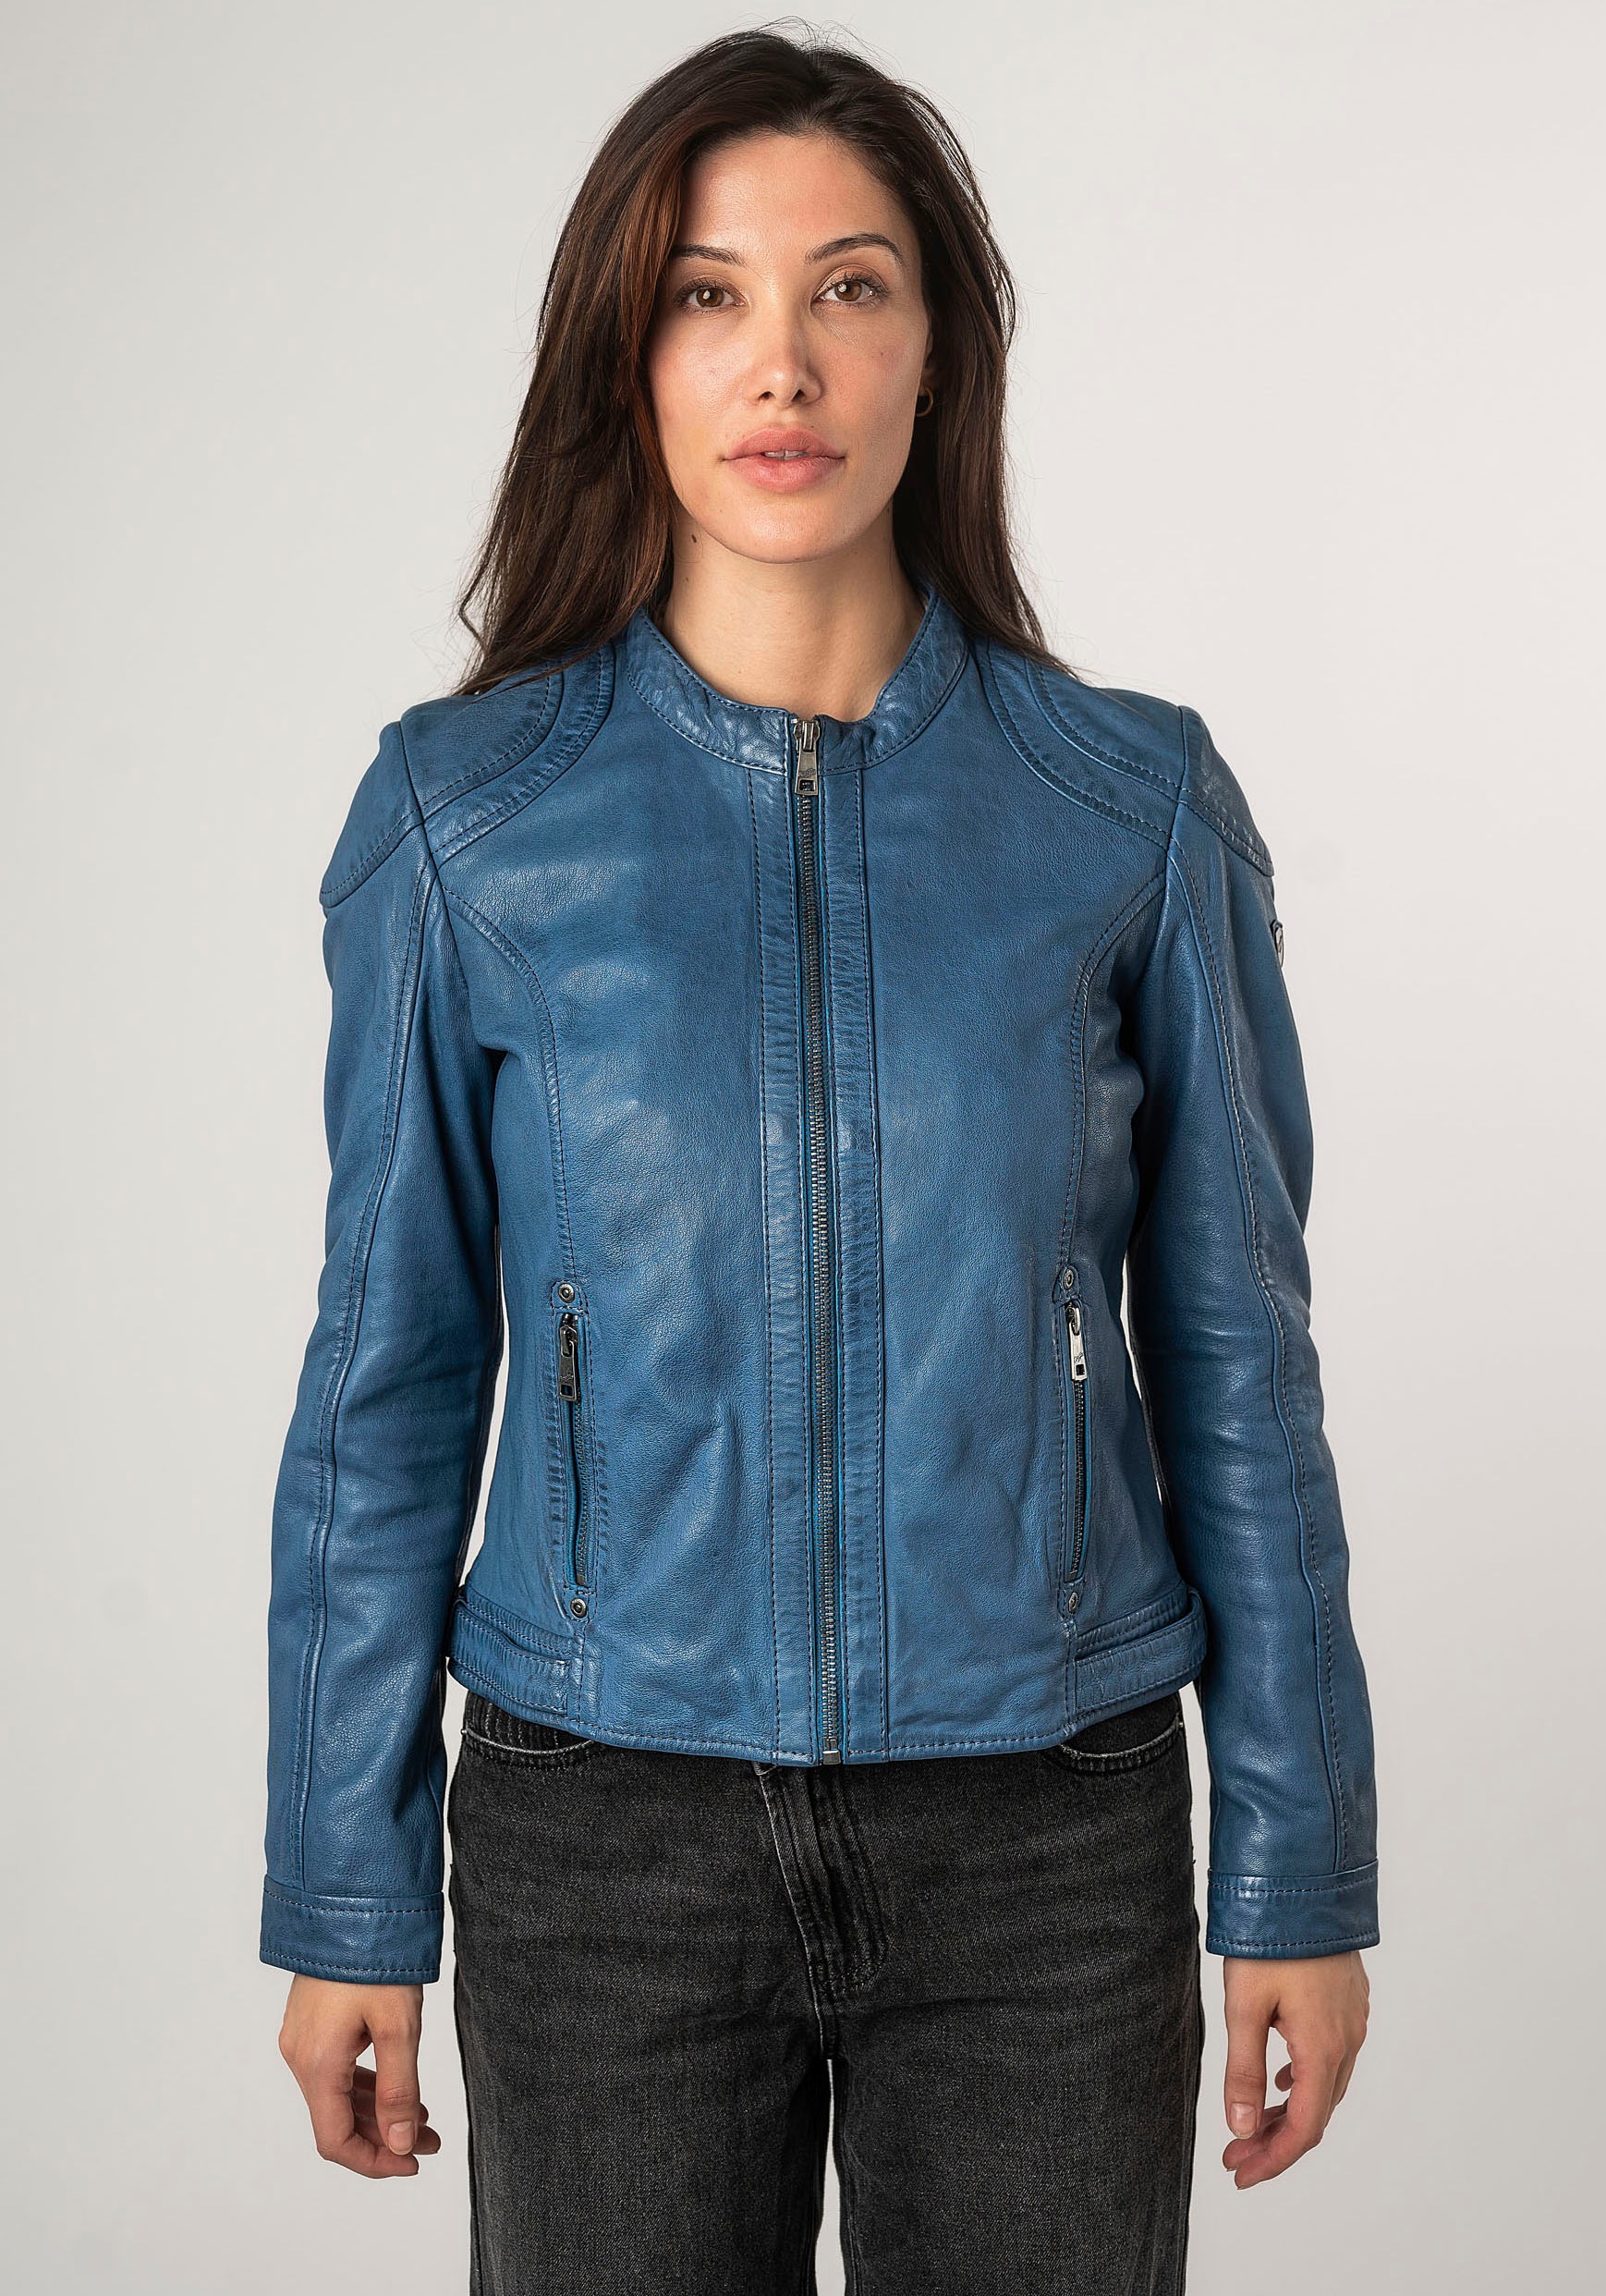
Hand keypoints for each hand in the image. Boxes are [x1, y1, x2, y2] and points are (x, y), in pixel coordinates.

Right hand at [277, 1975, 440, 2176]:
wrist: (349, 1901)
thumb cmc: (374, 1957)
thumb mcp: (399, 2026)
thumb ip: (400, 2090)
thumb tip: (403, 2144)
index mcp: (317, 2063)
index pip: (335, 2140)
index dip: (374, 2162)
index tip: (413, 2163)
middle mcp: (300, 2055)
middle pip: (337, 2120)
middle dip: (385, 2137)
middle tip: (430, 2142)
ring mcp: (302, 2038)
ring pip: (337, 2095)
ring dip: (378, 2112)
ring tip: (424, 2119)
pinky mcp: (312, 2022)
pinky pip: (336, 2069)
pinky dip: (366, 2085)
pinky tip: (397, 2087)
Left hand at [1219, 1951, 1369, 2186]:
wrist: (1304, 1880)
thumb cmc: (1270, 1938)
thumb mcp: (1243, 2006)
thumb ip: (1244, 2071)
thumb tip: (1242, 2128)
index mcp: (1322, 2049)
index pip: (1303, 2129)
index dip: (1273, 2160)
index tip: (1240, 2174)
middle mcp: (1347, 2040)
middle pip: (1316, 2112)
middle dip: (1276, 2141)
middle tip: (1235, 2153)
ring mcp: (1353, 2019)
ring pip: (1326, 2085)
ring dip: (1291, 2111)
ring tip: (1252, 2122)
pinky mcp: (1348, 1999)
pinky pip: (1332, 2057)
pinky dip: (1304, 2079)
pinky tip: (1281, 2075)